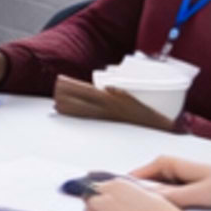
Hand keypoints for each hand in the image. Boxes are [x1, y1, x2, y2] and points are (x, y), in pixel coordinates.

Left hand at [53, 77, 175, 130]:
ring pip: (79, 113)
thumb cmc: (144, 112)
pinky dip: (75, 117)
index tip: (60, 81)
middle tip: (56, 90)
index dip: (71, 86)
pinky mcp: (105, 128)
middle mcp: (105, 111)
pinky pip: (86, 122)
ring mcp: (104, 120)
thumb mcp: (131, 97)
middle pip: (78, 103)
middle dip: (65, 96)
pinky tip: (68, 114)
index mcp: (110, 100)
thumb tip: (108, 87)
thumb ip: (118, 91)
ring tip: (57, 103)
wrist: (155, 129)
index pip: (85, 91)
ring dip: (67, 107)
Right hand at [127, 152, 210, 210]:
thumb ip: (170, 197)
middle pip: (139, 187)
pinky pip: (162, 199)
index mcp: (165, 164)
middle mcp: (165, 169)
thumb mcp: (197, 194)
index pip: (131, 178)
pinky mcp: (180, 189)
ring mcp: (172, 180)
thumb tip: (143, 202)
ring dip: (146, 207)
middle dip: (133, 203)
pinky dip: (158, 209)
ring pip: (150, 195)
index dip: (122, 194)